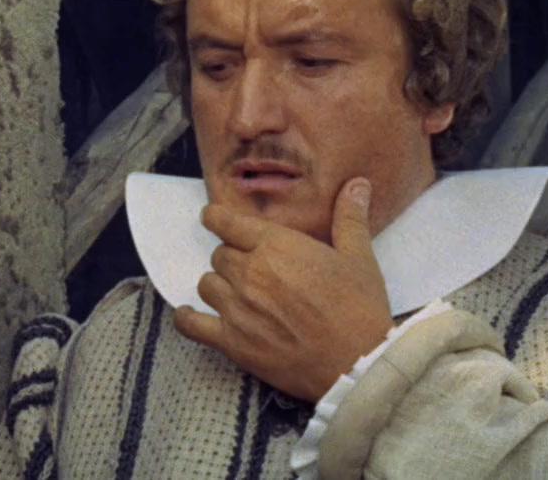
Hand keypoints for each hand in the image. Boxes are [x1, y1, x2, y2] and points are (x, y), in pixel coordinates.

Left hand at [173, 178, 394, 401]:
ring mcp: (237, 308)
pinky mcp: (232, 341)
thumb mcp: (359, 258)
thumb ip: (350, 218)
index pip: (225, 222)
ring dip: (219, 287)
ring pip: (207, 285)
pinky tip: (191, 315)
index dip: (216, 218)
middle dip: (233, 259)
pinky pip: (191, 325)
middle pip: (220, 256)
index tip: (213, 218)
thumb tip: (357, 184)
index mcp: (276, 246)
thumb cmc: (360, 309)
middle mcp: (250, 273)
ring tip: (240, 295)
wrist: (358, 364)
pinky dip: (187, 319)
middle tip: (255, 271)